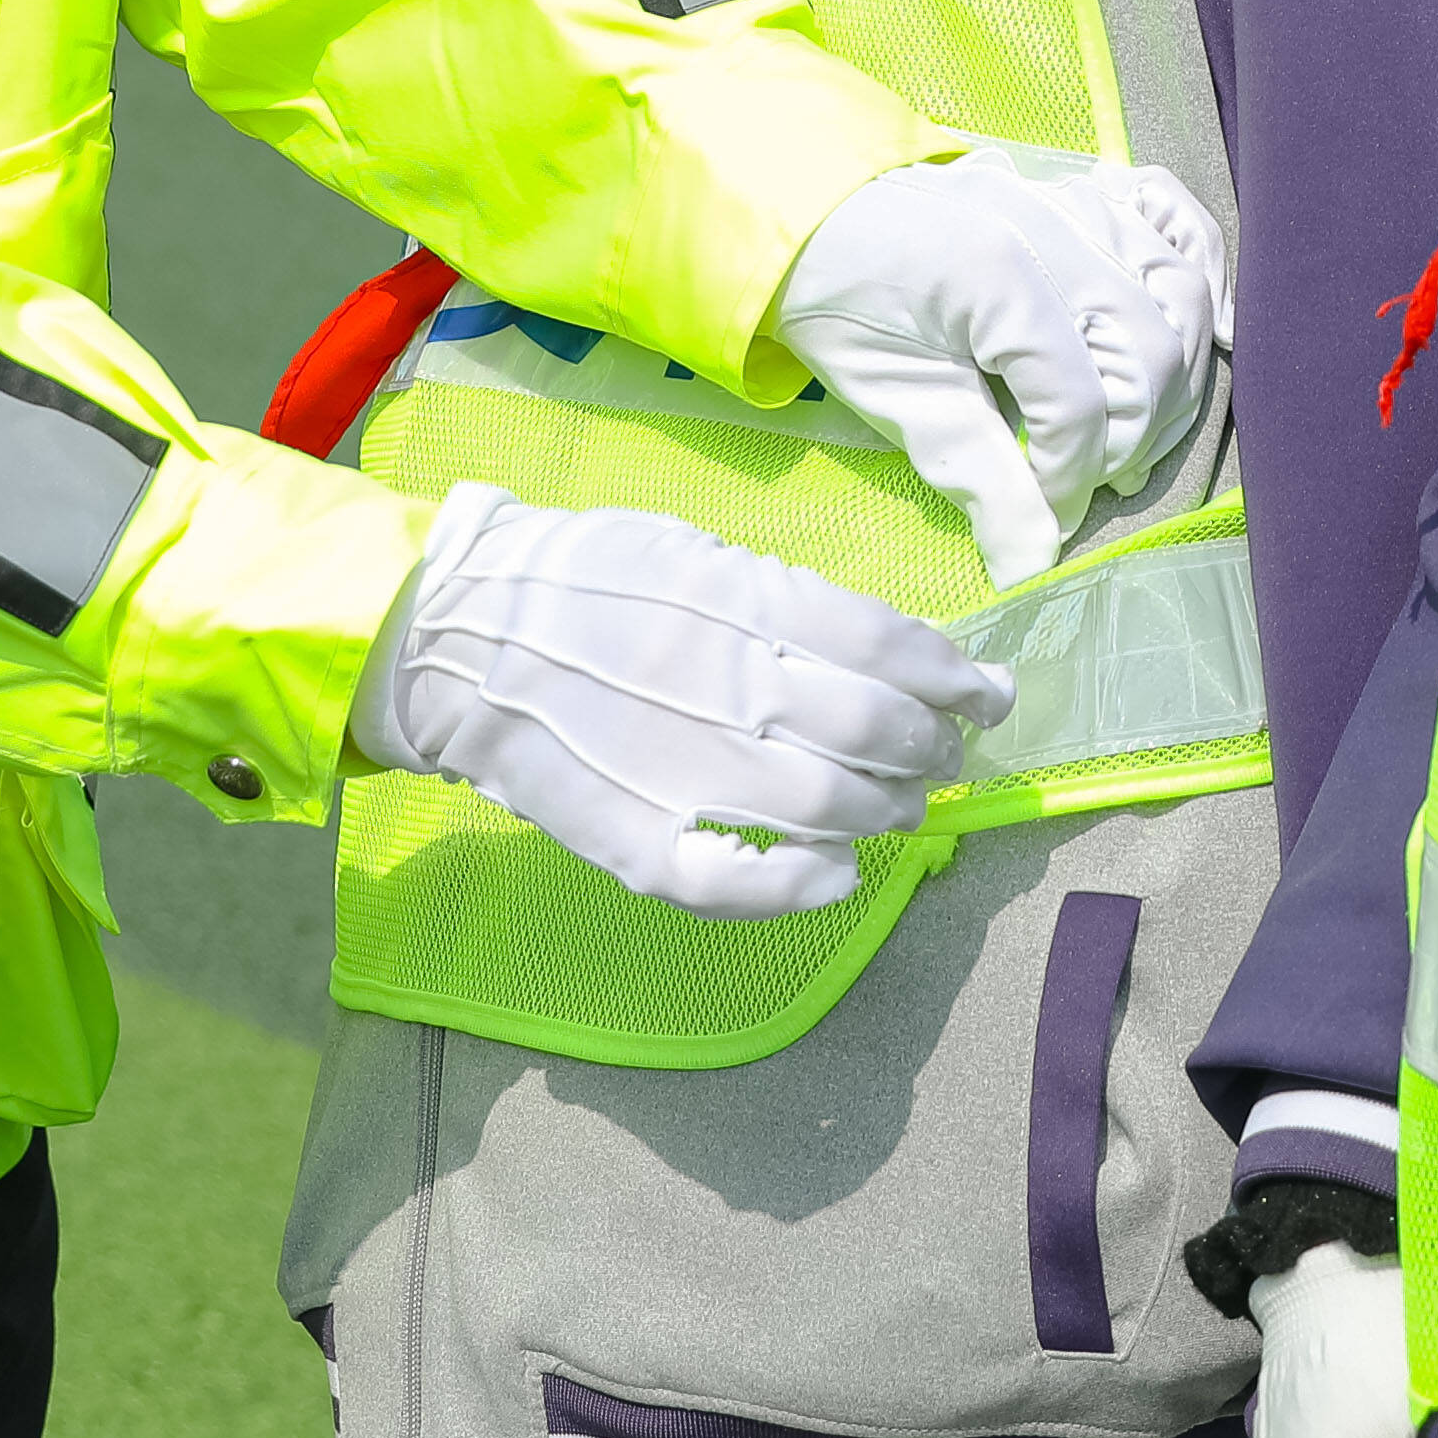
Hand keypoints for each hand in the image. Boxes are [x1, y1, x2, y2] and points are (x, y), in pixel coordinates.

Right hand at [348, 480, 1008, 915]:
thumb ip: (786, 599)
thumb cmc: (582, 582)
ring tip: (901, 805)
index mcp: (736, 601)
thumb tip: (891, 648)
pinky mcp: (632, 838)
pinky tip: (837, 874)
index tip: (984, 693)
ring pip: (827, 808)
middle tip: (944, 752)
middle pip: (874, 731)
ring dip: (889, 813)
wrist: (453, 632)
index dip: (955, 678)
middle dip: (932, 748)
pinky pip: (735, 882)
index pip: (888, 646)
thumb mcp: (692, 551)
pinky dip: (803, 886)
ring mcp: (676, 766)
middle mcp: (719, 682)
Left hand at [765, 153, 1230, 581]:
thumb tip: (1034, 566)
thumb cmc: (846, 309)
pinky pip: (1176, 222)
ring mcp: (1081, 202)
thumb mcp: (897, 399)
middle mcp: (1057, 229)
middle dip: (1133, 437)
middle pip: (1152, 351)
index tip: (1047, 516)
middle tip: (1091, 481)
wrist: (815, 217)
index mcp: (998, 280)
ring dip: (1176, 377)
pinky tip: (1202, 329)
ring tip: (1133, 432)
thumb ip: (977, 479)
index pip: (1080, 402)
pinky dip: (1201, 274)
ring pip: (1181, 295)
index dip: (1074, 478)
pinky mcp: (1090, 193)